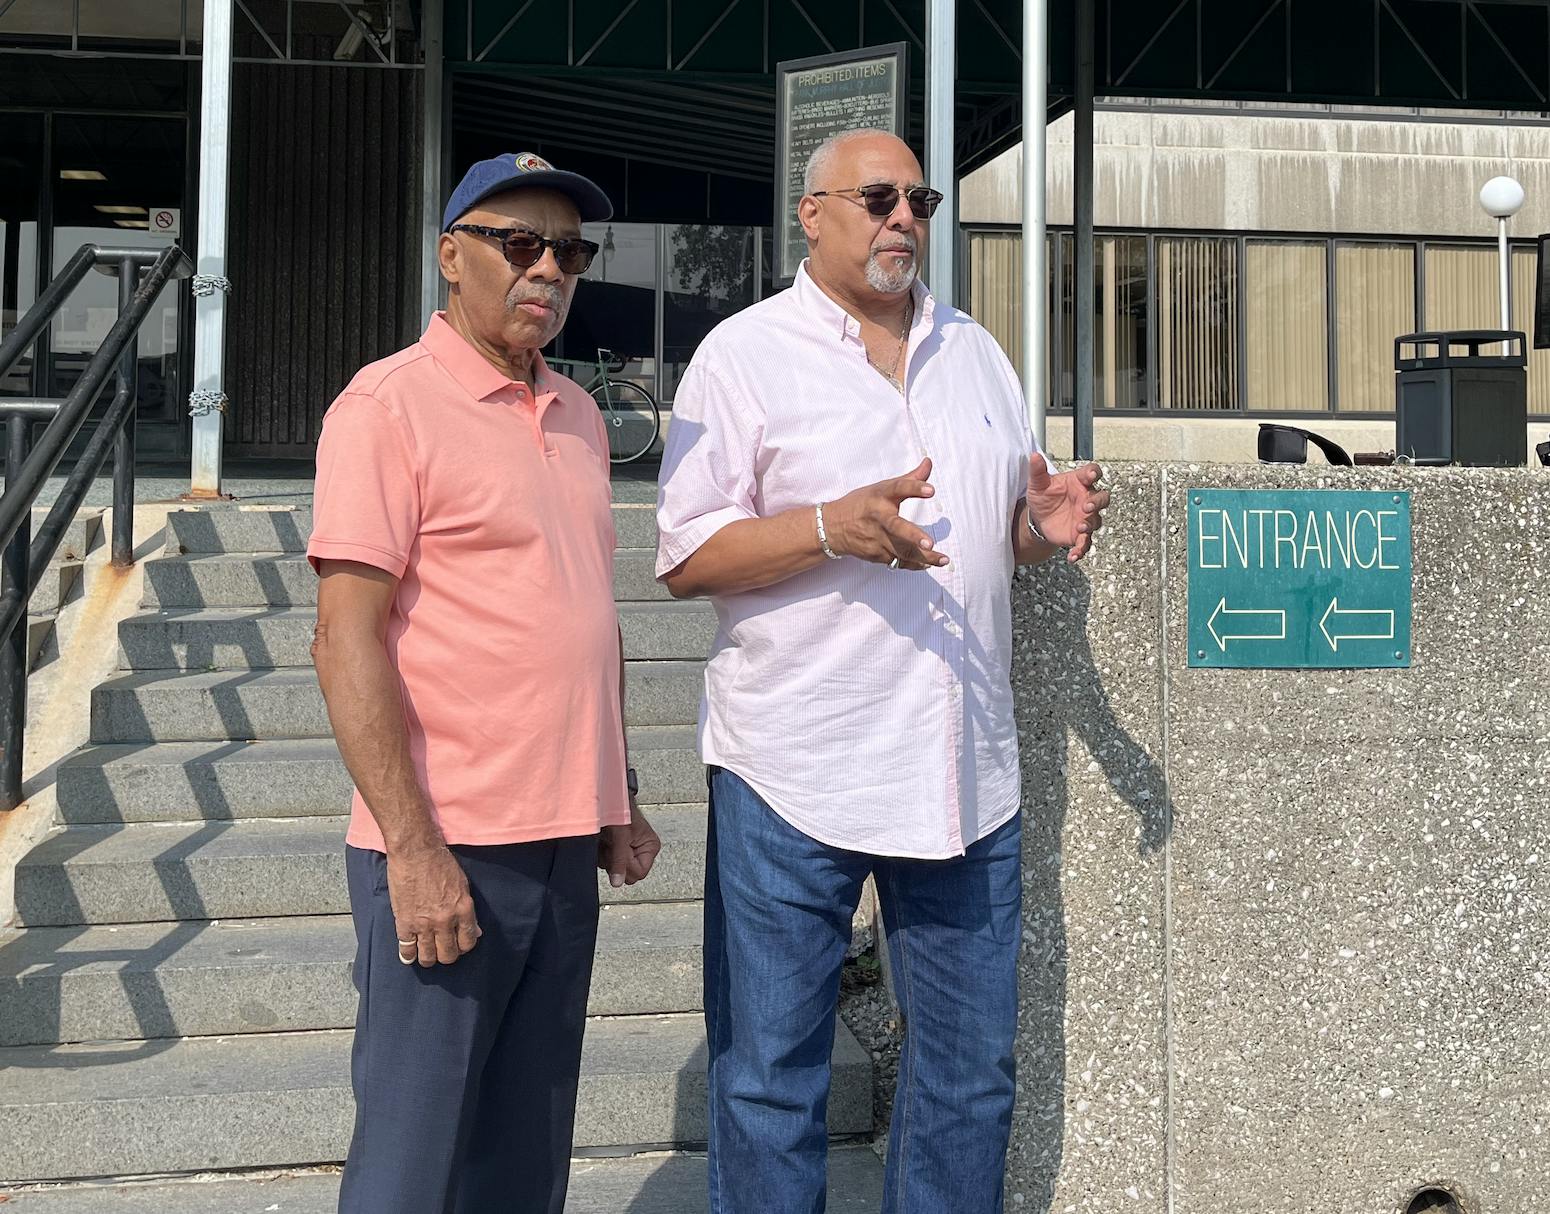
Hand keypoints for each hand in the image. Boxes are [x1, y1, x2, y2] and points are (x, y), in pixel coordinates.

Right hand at [386, 842, 480, 967]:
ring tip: (428, 954)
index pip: (468, 941)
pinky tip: (410, 954)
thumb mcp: (463, 885)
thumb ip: (468, 911)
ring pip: (428, 956)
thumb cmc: (440, 863)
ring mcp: (423, 924)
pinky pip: (406, 949)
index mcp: (463, 910)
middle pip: (449, 954)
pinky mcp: (404, 923)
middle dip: (448, 955)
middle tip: (443, 950)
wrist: (415, 851)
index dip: (464, 946)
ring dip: (429, 958)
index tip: (459, 944)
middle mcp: (445, 921)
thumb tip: (475, 931)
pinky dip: (408, 954)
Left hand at [599, 798, 661, 887]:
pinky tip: (603, 842)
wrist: (606, 798)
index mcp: (650, 847)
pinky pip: (607, 864)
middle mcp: (641, 851)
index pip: (639, 873)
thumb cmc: (619, 810)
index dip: (626, 865)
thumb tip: (617, 883)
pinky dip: (601, 854)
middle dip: (616, 862)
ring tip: (607, 840)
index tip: (619, 850)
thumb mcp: (620, 836)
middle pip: (627, 874)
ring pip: (615, 870)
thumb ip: (620, 860)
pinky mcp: (615, 851)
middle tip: (612, 844)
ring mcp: (627, 852)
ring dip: (606, 857)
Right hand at [824, 457, 948, 571]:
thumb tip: (929, 463)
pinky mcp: (876, 554)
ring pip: (900, 550)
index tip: (931, 490)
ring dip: (922, 557)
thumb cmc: (861, 504)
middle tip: (929, 543)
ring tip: (942, 559)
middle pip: (895, 527)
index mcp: (880, 496)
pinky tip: (929, 563)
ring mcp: (876, 538)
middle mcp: (878, 517)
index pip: (898, 488)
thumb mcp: (882, 487)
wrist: (832, 528)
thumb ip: (910, 478)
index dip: (914, 488)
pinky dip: (914, 564)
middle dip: (912, 536)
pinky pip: (898, 561)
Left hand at [1028, 461, 1109, 561]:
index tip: (1090, 476)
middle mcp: (1087, 499)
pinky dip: (1081, 551)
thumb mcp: (1037, 483)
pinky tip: (1072, 557)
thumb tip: (1034, 456)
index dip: (1093, 473)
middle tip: (1087, 507)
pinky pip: (1085, 544)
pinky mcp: (1080, 536)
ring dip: (1090, 525)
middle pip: (1103, 498)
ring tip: (1080, 528)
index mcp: (1079, 482)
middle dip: (1098, 502)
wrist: (1038, 518)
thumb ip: (1037, 471)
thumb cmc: (1043, 496)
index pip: (1092, 473)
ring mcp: (1086, 518)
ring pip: (1097, 522)